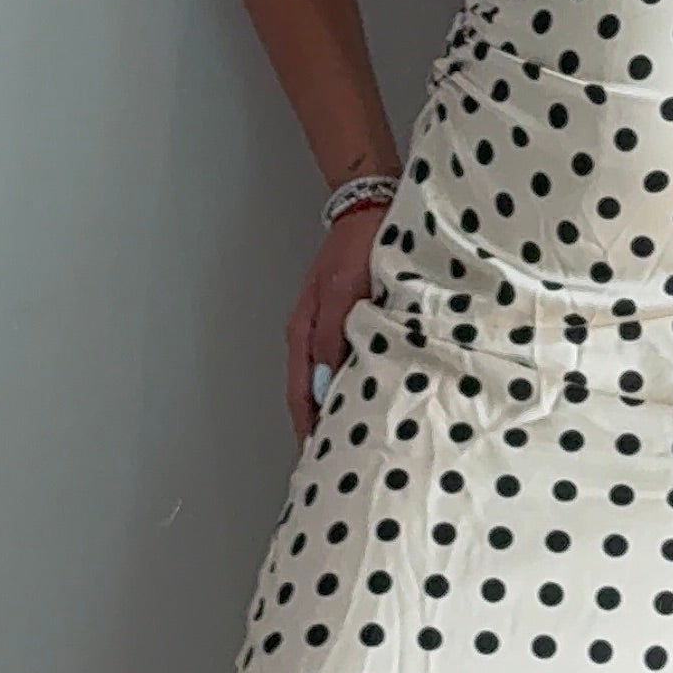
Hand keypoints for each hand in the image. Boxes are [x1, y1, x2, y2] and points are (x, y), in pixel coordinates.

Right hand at [284, 200, 386, 445]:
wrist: (371, 209)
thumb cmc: (357, 245)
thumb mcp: (345, 290)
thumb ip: (335, 335)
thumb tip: (328, 383)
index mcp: (303, 332)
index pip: (302, 395)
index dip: (308, 429)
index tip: (317, 460)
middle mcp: (311, 337)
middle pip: (312, 395)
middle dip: (322, 428)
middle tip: (338, 463)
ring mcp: (328, 330)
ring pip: (329, 382)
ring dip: (339, 409)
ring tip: (355, 441)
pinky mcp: (348, 322)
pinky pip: (346, 365)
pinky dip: (353, 386)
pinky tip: (370, 398)